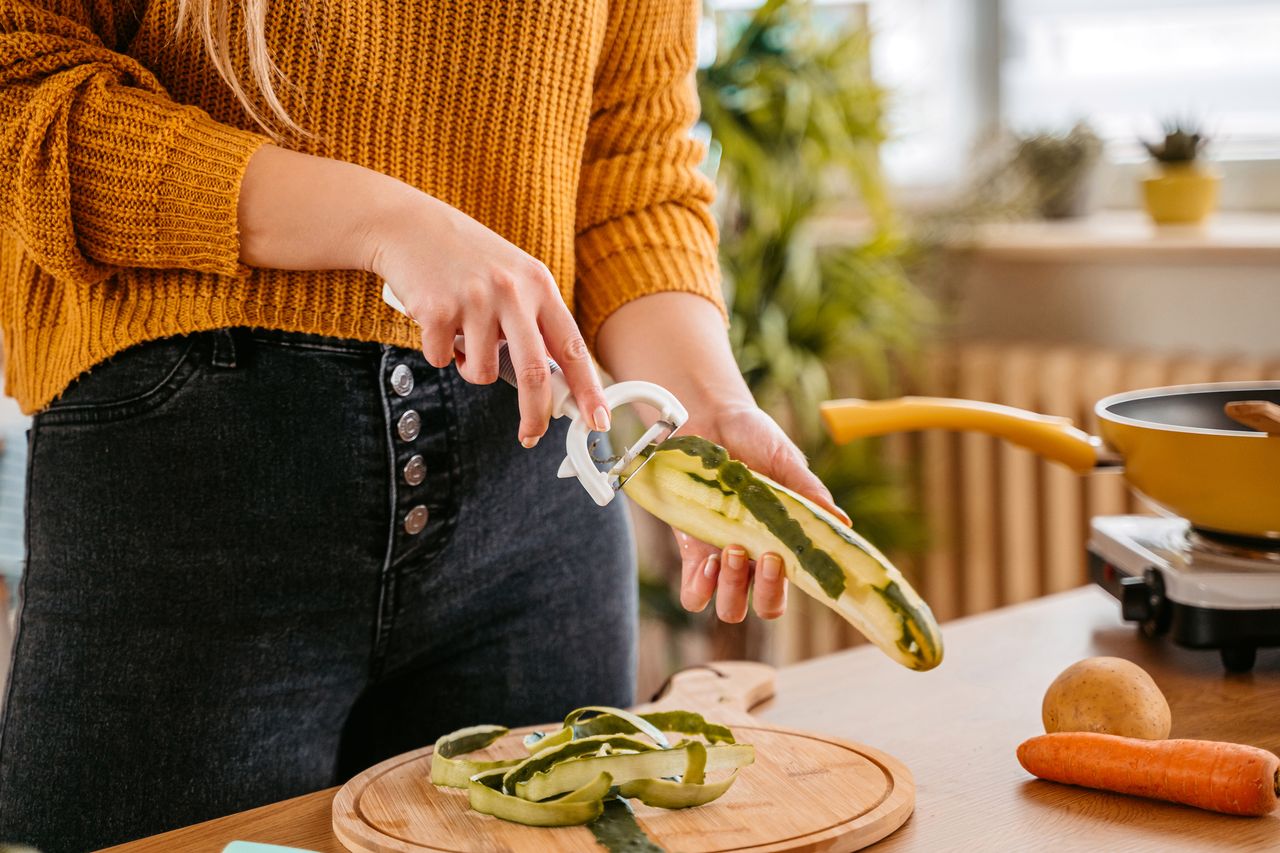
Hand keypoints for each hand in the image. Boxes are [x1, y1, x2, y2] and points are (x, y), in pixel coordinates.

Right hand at [369, 193, 608, 445]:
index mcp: (539, 285)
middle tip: (531, 434)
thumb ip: (533, 321)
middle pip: (533, 372)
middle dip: (534, 413)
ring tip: (462, 338)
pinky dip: (439, 352)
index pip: (573, 347)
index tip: (599, 419)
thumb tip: (549, 383)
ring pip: (481, 373)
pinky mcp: (437, 310)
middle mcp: (512, 292)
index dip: (588, 389)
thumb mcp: (513, 278)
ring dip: (470, 370)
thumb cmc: (466, 259)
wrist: (409, 227)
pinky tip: (436, 323)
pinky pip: (443, 360)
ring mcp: (474, 300)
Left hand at [673, 405, 851, 622]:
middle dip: (768, 592)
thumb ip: (809, 493)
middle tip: (765, 555)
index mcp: (784, 540)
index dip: (801, 588)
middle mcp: (755, 556)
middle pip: (766, 606)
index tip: (792, 564)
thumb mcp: (785, 461)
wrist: (707, 417)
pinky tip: (707, 562)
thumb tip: (842, 524)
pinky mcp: (691, 549)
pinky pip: (694, 594)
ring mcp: (722, 556)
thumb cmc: (752, 436)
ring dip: (733, 591)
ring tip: (732, 551)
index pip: (800, 584)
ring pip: (732, 607)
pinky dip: (701, 589)